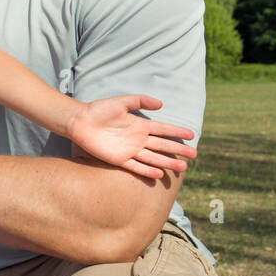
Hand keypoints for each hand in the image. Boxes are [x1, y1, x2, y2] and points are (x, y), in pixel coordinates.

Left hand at [67, 95, 197, 178]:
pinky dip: (147, 171)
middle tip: (194, 155)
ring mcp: (129, 150)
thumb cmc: (99, 109)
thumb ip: (140, 101)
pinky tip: (159, 174)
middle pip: (162, 145)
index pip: (163, 129)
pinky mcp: (119, 159)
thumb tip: (161, 104)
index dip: (177, 132)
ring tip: (182, 168)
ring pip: (153, 158)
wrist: (80, 121)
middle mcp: (137, 139)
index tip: (191, 135)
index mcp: (140, 125)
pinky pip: (136, 166)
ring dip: (167, 163)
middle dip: (178, 150)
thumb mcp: (122, 102)